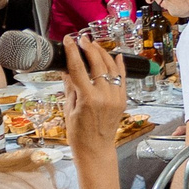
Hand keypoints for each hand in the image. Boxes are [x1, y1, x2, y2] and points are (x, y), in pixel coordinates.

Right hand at [61, 36, 130, 150]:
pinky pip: (123, 78)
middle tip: (83, 40)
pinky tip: (116, 55)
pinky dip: (119, 65)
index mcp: (87, 99)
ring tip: (95, 45)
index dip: (72, 52)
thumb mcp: (69, 109)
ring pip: (111, 68)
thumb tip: (65, 68)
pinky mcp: (122, 100)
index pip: (78, 68)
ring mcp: (115, 98)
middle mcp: (104, 96)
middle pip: (97, 64)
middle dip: (89, 49)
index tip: (69, 40)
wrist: (96, 149)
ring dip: (103, 54)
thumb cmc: (79, 133)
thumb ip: (69, 86)